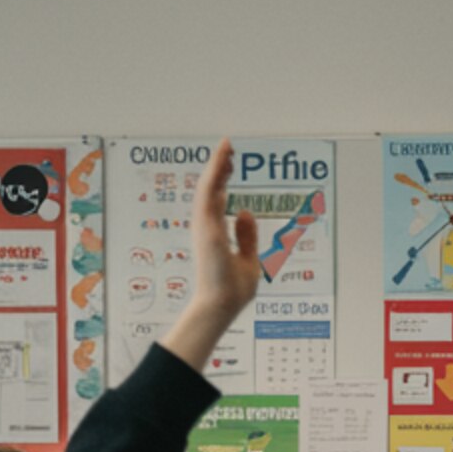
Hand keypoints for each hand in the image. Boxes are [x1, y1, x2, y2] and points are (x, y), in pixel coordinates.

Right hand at [159, 141, 260, 373]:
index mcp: (215, 232)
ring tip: (226, 146)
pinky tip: (222, 163)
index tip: (231, 163)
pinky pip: (208, 197)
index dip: (222, 178)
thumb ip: (246, 235)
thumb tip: (246, 211)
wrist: (222, 306)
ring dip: (217, 166)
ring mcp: (205, 227)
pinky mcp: (208, 230)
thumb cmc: (232, 289)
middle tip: (228, 145)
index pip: (217, 198)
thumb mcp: (248, 259)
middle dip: (219, 166)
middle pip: (211, 188)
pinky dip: (214, 178)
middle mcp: (206, 226)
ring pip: (208, 188)